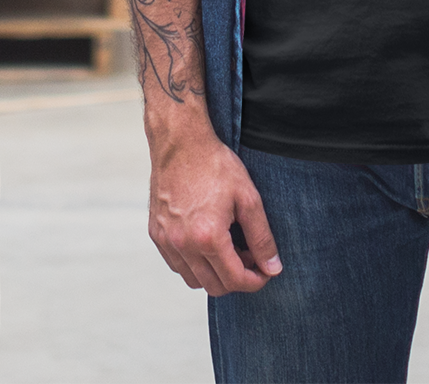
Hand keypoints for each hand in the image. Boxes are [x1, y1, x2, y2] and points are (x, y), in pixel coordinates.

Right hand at [147, 125, 282, 296]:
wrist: (180, 141)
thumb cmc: (213, 164)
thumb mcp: (247, 197)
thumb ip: (262, 237)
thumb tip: (272, 268)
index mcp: (207, 237)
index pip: (235, 280)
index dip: (255, 281)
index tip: (264, 271)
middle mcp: (183, 244)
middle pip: (215, 287)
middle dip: (237, 279)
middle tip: (248, 257)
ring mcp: (166, 240)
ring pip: (193, 280)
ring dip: (214, 274)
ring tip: (227, 248)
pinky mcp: (156, 233)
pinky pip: (176, 264)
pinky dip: (193, 264)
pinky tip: (205, 242)